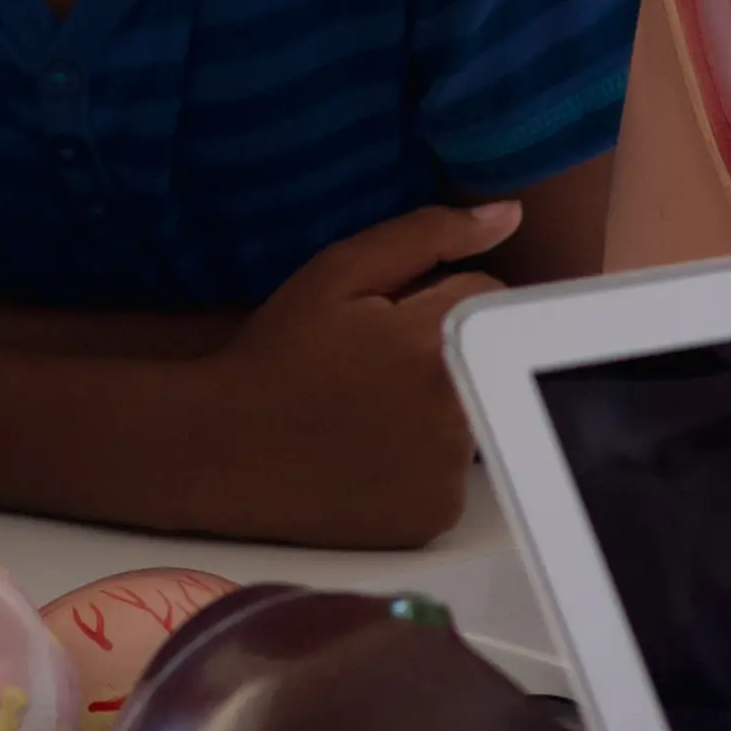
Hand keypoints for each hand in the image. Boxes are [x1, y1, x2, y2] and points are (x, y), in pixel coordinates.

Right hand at [198, 198, 515, 537]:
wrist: (223, 447)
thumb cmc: (277, 353)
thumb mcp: (339, 273)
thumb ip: (429, 236)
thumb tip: (507, 216)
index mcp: (441, 340)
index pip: (487, 295)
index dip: (434, 299)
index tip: (385, 319)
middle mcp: (460, 409)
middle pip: (487, 357)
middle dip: (445, 351)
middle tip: (375, 366)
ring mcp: (450, 471)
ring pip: (474, 414)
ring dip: (440, 405)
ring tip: (372, 410)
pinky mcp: (436, 514)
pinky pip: (453, 472)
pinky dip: (425, 462)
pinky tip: (373, 454)